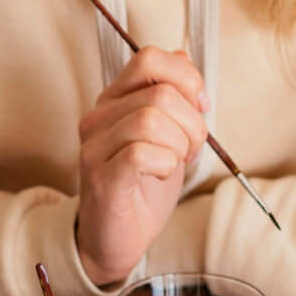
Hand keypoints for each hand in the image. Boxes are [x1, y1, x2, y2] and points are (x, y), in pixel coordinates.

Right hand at [77, 47, 208, 286]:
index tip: (201, 108)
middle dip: (193, 122)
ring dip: (180, 144)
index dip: (186, 79)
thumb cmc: (142, 189)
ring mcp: (94, 148)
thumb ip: (172, 97)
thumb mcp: (167, 135)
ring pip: (151, 120)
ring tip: (177, 162)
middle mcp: (97, 119)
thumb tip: (182, 56)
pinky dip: (165, 163)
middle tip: (192, 149)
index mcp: (113, 102)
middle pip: (160, 93)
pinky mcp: (101, 177)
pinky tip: (162, 174)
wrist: (116, 239)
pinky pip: (140, 153)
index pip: (149, 59)